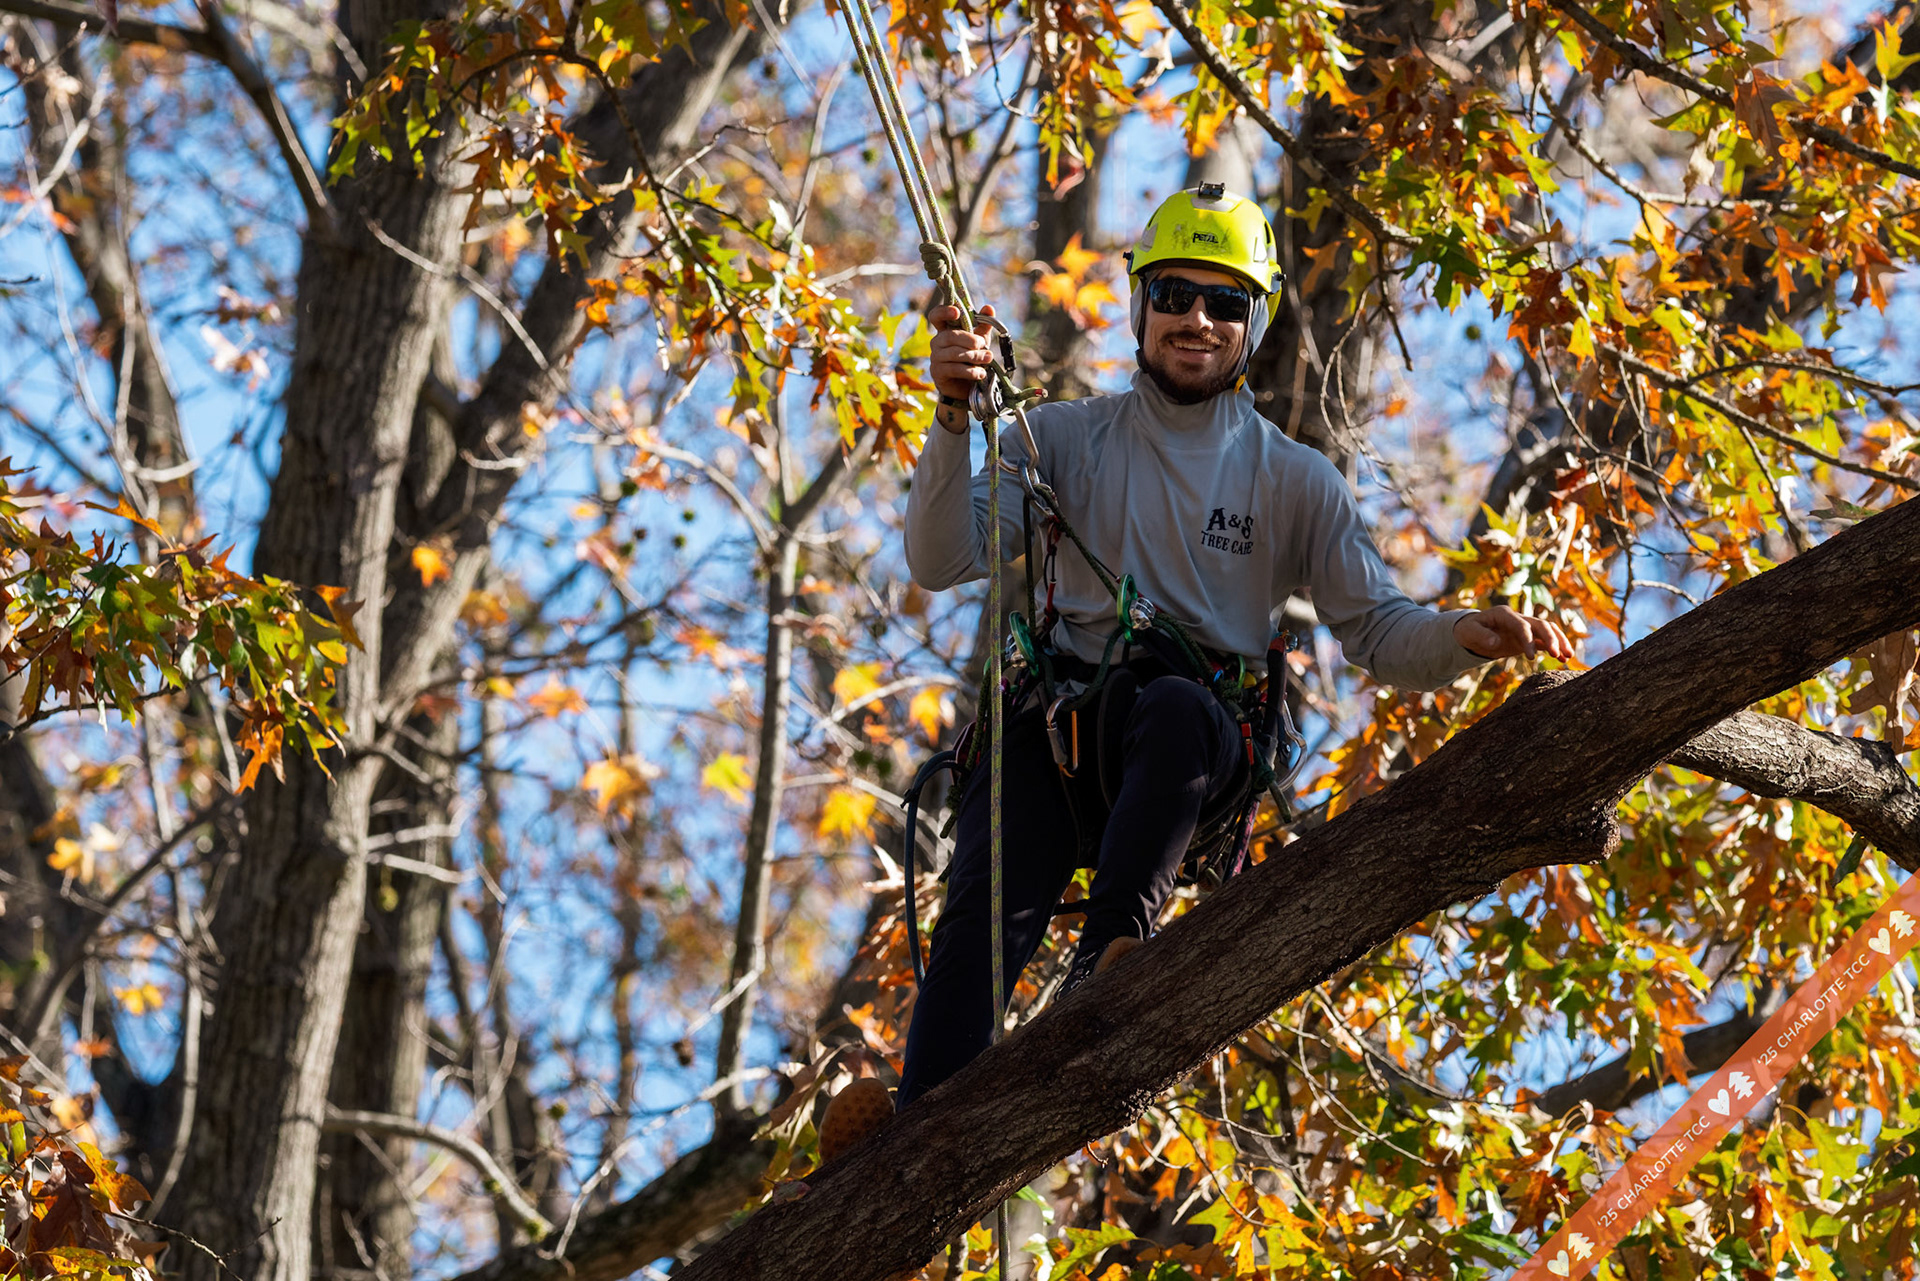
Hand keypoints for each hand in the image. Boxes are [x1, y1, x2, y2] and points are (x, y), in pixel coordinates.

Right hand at [930, 303, 996, 402]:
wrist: (965, 386)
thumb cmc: (970, 359)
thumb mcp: (979, 340)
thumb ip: (984, 324)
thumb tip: (989, 307)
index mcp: (945, 330)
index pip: (936, 316)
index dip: (944, 311)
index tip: (957, 312)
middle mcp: (937, 342)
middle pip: (950, 336)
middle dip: (970, 340)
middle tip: (984, 345)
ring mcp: (935, 357)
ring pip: (955, 353)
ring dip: (975, 356)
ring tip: (988, 359)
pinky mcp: (938, 372)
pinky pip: (954, 369)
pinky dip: (971, 371)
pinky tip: (981, 373)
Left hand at [1454, 605, 1574, 662]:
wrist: (1471, 632)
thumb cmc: (1468, 630)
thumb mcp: (1469, 632)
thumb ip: (1481, 636)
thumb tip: (1496, 643)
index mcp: (1504, 614)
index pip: (1522, 625)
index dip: (1528, 640)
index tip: (1531, 657)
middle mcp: (1518, 618)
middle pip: (1540, 625)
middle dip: (1551, 638)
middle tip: (1558, 655)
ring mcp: (1525, 627)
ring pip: (1547, 631)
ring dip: (1558, 641)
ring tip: (1567, 656)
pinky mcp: (1527, 638)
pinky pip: (1544, 641)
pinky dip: (1554, 648)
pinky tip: (1563, 659)